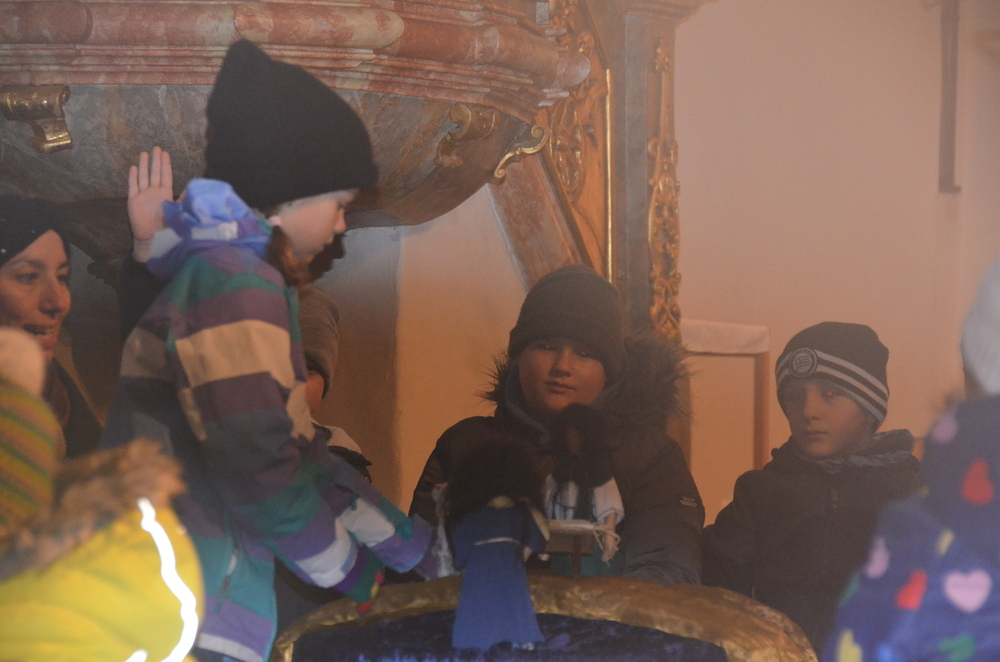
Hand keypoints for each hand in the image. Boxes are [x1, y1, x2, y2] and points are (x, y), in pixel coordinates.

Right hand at [128, 146, 172, 261]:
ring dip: (143, 165)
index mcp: (165, 194)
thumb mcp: (177, 211)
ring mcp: (143, 195)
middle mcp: (154, 192)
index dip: (165, 164)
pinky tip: (133, 168)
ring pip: (143, 176)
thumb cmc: (167, 226)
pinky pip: (133, 186)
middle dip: (155, 160)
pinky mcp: (133, 201)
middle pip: (154, 172)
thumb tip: (192, 188)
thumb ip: (183, 199)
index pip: (166, 175)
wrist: (153, 238)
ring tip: (144, 153)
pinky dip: (133, 177)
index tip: (165, 153)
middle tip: (156, 148)